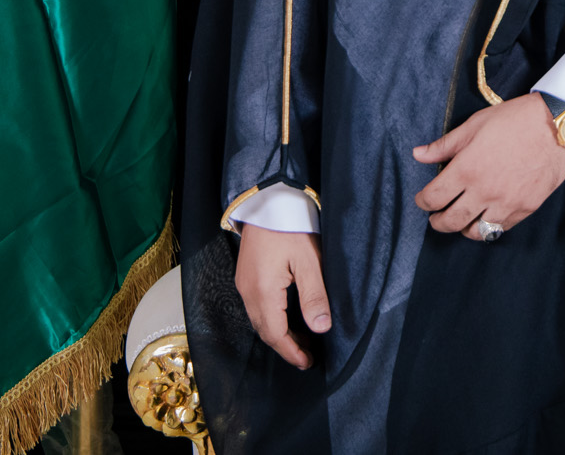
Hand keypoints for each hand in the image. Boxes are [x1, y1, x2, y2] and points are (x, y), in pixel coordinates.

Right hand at [235, 223, 329, 368]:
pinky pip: (256, 307)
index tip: (308, 362)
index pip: (275, 334)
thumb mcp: (309, 261)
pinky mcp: (245, 275)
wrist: (268, 201)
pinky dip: (271, 319)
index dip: (291, 351)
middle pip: (265, 330)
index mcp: (263, 292)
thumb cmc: (290, 227)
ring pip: (259, 320)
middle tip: (307, 356)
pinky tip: (286, 318)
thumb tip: (321, 328)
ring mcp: (244, 283)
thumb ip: (315, 296)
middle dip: (285, 346)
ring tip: (300, 341)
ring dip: (278, 334)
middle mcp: (248, 291)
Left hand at [411, 93, 564, 237]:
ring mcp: (506, 202)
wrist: (558, 125)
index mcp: (466, 169)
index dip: (423, 201)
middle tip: (436, 216)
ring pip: (475, 232)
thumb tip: (418, 154)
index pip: (433, 198)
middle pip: (450, 222)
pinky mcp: (526, 208)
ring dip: (463, 227)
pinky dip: (490, 225)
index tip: (423, 198)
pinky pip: (501, 228)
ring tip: (463, 218)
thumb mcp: (475, 125)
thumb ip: (445, 144)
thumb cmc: (516, 119)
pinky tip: (487, 215)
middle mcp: (484, 191)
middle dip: (438, 221)